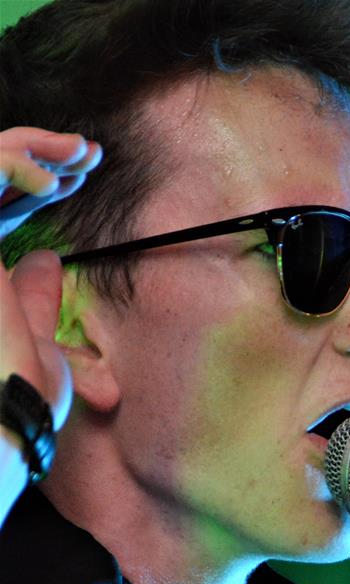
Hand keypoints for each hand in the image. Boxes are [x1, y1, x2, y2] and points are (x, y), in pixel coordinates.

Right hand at [0, 127, 101, 489]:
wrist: (10, 421)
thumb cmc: (21, 397)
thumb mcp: (38, 343)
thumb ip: (37, 302)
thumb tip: (45, 260)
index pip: (0, 207)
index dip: (36, 182)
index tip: (83, 176)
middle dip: (40, 152)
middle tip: (91, 155)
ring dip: (32, 146)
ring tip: (82, 155)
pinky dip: (14, 162)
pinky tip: (53, 182)